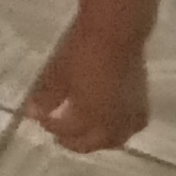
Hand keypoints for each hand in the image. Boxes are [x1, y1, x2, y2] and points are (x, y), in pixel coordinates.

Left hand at [21, 30, 150, 153]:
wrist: (115, 33)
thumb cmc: (82, 52)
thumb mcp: (57, 74)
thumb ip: (46, 97)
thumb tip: (33, 113)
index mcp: (91, 118)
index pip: (69, 132)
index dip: (53, 127)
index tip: (40, 119)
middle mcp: (114, 123)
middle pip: (95, 142)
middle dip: (77, 142)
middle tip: (61, 137)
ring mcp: (131, 114)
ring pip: (116, 138)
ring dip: (100, 140)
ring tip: (87, 133)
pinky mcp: (142, 101)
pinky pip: (131, 126)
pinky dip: (119, 129)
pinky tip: (111, 121)